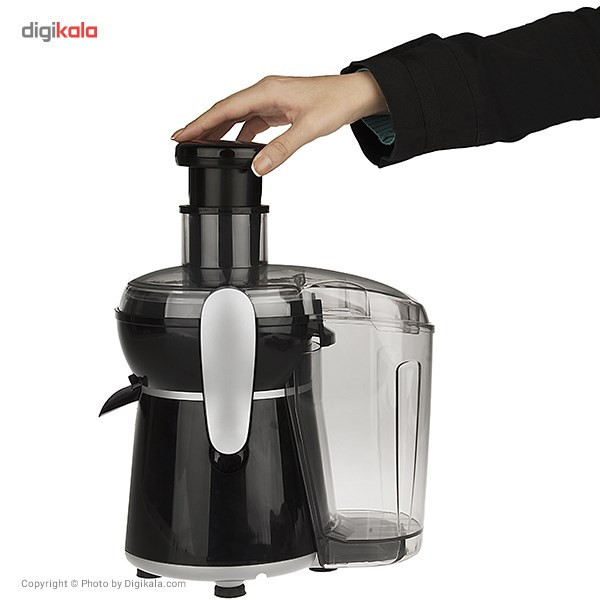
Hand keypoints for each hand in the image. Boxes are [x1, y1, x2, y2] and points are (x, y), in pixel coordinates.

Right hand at [171, 72, 386, 175]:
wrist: (355, 95)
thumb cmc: (335, 102)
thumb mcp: (307, 129)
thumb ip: (281, 149)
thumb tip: (257, 166)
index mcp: (267, 91)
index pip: (225, 109)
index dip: (201, 123)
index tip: (181, 135)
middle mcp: (265, 92)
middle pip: (226, 111)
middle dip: (204, 128)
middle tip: (184, 144)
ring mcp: (271, 100)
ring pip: (238, 117)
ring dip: (222, 132)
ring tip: (205, 148)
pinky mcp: (278, 109)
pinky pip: (252, 122)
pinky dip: (241, 135)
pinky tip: (238, 148)